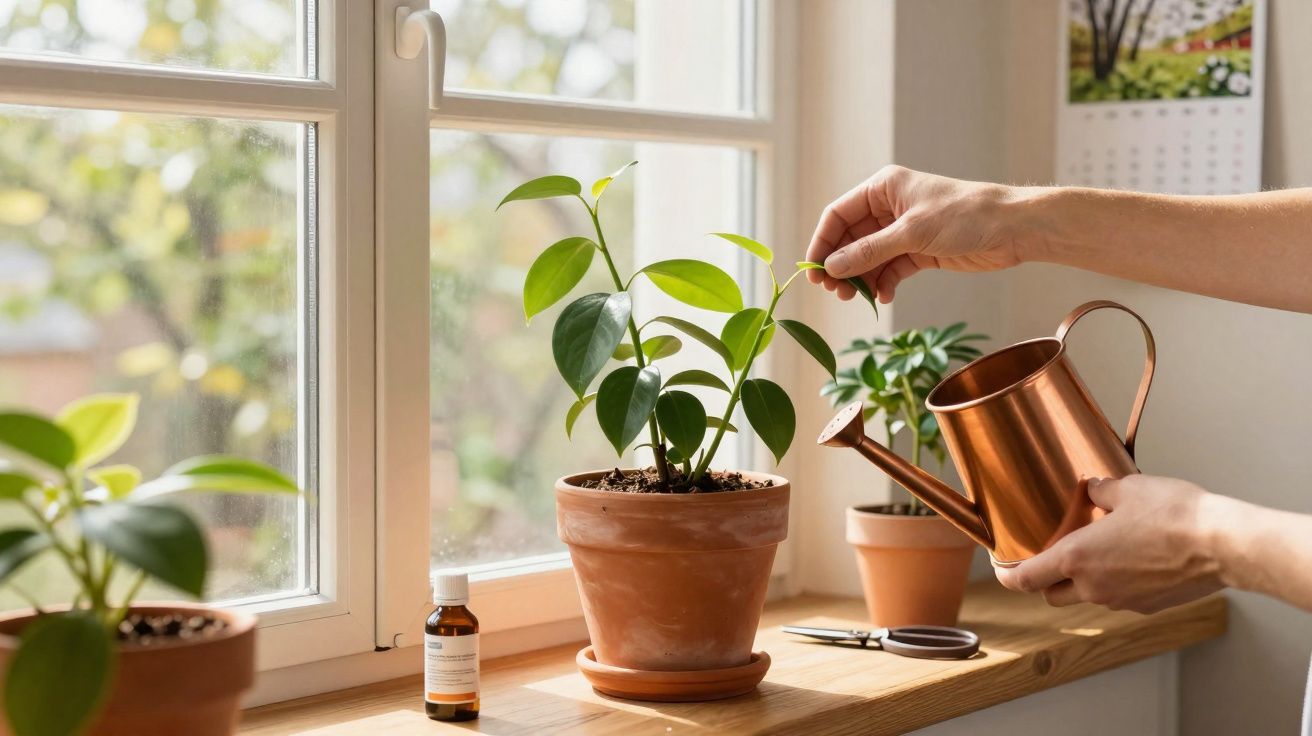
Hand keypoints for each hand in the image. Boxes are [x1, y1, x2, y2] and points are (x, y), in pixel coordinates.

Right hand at [805, 165, 1026, 301]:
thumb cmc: (964, 216)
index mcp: (883, 189)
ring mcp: (903, 231)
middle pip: (850, 239)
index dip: (823, 243)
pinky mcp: (919, 251)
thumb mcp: (912, 233)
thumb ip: (869, 251)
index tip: (814, 272)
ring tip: (855, 299)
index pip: (839, 215)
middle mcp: (889, 208)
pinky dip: (883, 283)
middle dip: (841, 265)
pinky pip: (889, 269)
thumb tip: (833, 267)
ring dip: (860, 278)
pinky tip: (883, 297)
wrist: (1012, 229)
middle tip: (834, 292)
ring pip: (868, 257)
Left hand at [994, 475, 1226, 613]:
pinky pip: (1120, 599)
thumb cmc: (1174, 515)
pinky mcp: (1148, 607)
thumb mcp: (1128, 489)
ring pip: (1087, 598)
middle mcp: (1094, 587)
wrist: (1222, 545)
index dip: (1007, 577)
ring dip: (1083, 581)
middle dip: (1045, 581)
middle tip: (1049, 559)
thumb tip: (1093, 489)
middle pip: (1052, 594)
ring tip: (1099, 553)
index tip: (1001, 570)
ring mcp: (1121, 601)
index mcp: (1077, 558)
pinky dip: (1116, 584)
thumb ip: (1101, 492)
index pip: (1026, 579)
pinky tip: (1132, 561)